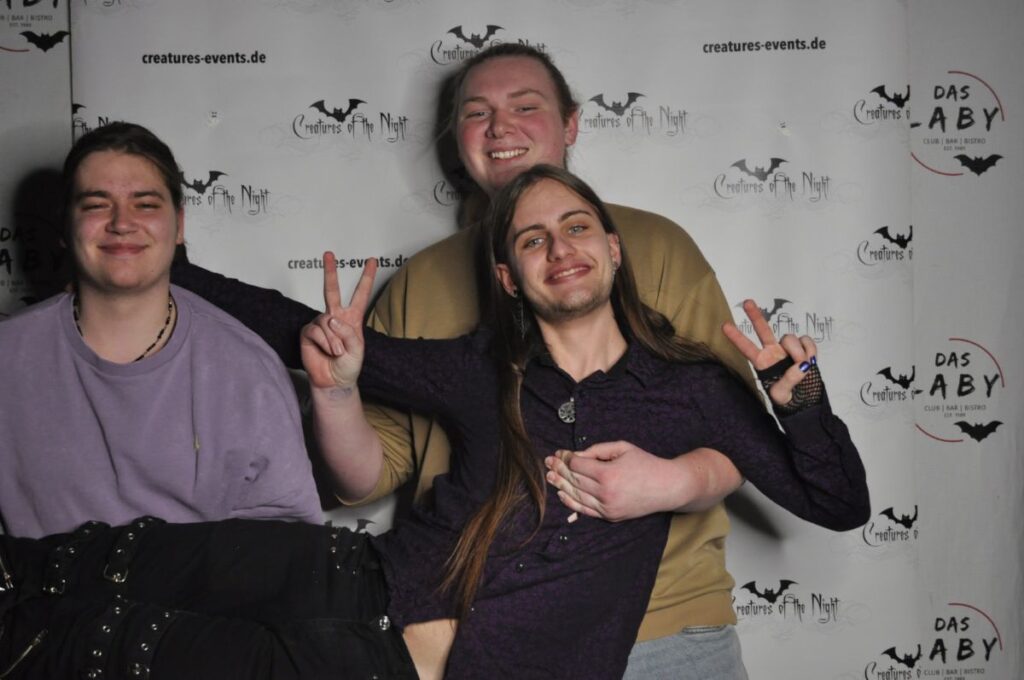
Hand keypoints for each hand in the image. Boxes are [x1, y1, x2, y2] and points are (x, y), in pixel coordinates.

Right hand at [300, 251, 376, 389]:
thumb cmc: (348, 365)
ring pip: (326, 322)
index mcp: (352, 318)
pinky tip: (327, 351)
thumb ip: (347, 332)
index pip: (360, 294)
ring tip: (336, 352)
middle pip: (332, 290)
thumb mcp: (357, 349)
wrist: (333, 381)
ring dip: (333, 340)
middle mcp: (335, 317)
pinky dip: (324, 342)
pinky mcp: (308, 332)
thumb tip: (331, 318)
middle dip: (330, 271)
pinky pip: (316, 331)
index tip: (372, 260)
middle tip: (329, 254)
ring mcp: (321, 324)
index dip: (366, 277)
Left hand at [544, 441, 687, 521]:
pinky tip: (561, 494)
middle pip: (574, 480)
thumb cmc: (646, 463)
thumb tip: (576, 455)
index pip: (577, 465)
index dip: (566, 458)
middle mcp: (606, 493)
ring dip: (561, 485)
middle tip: (547, 462)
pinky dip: (571, 503)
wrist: (667, 487)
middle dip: (559, 470)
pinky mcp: (611, 516)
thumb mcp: (623, 448)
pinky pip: (586, 510)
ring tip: (549, 476)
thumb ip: (597, 449)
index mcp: (608, 473)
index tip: (560, 453)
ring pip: (576, 496)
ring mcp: (608, 508)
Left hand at [722, 298, 816, 406]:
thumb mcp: (782, 395)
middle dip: (755, 315)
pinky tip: (811, 361)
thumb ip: (788, 381)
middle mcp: (773, 351)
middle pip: (763, 330)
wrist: (804, 399)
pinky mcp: (803, 347)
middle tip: (747, 302)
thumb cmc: (787, 397)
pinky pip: (806, 340)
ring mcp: (788, 348)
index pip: (747, 348)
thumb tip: (800, 366)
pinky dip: (810, 350)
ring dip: (798, 352)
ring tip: (803, 365)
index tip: (724, 326)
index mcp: (762, 362)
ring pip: (790, 338)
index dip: (736, 337)